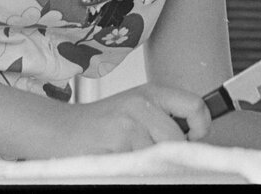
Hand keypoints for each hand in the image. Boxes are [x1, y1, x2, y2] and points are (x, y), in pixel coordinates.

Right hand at [68, 83, 211, 153]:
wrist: (59, 130)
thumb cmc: (100, 124)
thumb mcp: (136, 110)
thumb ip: (164, 118)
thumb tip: (193, 137)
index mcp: (153, 92)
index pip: (196, 106)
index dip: (201, 127)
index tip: (193, 138)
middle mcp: (143, 103)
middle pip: (178, 140)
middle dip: (169, 154)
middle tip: (151, 154)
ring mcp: (130, 122)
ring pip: (160, 154)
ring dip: (148, 163)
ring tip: (129, 155)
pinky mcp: (118, 140)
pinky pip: (141, 164)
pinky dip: (132, 168)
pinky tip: (119, 159)